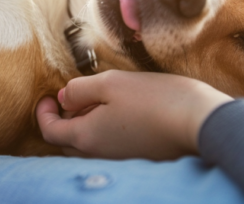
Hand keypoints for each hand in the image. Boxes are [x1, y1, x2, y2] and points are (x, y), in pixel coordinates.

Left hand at [36, 70, 232, 159]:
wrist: (200, 122)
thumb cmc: (154, 99)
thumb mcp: (110, 83)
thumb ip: (80, 90)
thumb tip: (63, 97)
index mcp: (86, 137)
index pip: (49, 132)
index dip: (43, 113)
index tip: (48, 96)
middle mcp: (98, 155)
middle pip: (66, 142)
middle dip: (63, 119)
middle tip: (73, 97)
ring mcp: (119, 160)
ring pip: (88, 145)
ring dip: (84, 124)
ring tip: (98, 101)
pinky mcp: (137, 159)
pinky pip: (108, 147)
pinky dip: (103, 131)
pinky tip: (120, 112)